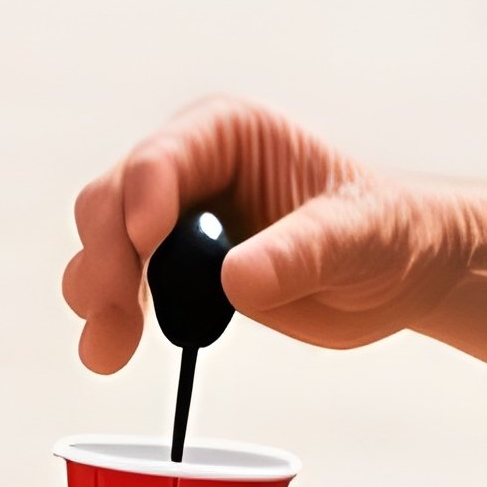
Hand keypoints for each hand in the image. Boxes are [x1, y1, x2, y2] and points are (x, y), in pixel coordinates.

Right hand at [64, 94, 468, 372]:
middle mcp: (188, 170)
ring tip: (107, 350)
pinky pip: (119, 289)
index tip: (148, 246)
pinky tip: (114, 352)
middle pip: (112, 202)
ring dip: (97, 296)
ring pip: (103, 247)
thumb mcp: (358, 238)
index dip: (144, 198)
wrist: (390, 278)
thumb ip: (299, 252)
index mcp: (229, 135)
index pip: (163, 157)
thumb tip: (236, 281)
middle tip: (114, 315)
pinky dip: (109, 320)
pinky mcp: (171, 274)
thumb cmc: (384, 236)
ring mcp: (174, 224)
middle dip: (106, 258)